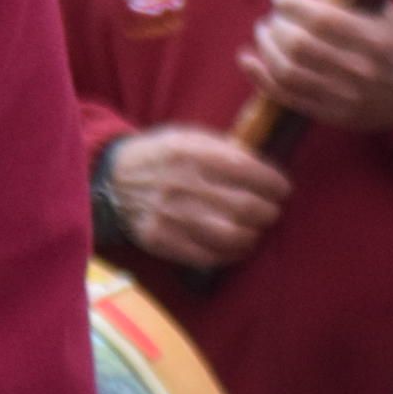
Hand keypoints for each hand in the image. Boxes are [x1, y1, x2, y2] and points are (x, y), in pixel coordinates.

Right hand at [103, 127, 289, 269]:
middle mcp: (181, 185)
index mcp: (191, 153)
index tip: (281, 189)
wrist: (111, 179)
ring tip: (253, 228)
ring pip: (233, 235)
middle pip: (247, 208)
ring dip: (252, 234)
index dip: (276, 184)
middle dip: (269, 211)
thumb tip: (265, 170)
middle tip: (270, 210)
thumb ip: (225, 149)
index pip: (251, 172)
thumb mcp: (188, 137)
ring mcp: (170, 216)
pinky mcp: (161, 239)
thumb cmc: (161, 156)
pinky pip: (209, 256)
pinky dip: (230, 254)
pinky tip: (234, 245)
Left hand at [239, 0, 392, 132]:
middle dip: (275, 25)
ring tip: (263, 33)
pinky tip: (247, 59)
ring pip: (287, 72)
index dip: (292, 4)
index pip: (322, 19)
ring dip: (265, 48)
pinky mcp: (332, 115)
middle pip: (299, 45)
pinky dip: (259, 77)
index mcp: (376, 40)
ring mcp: (345, 96)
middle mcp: (360, 70)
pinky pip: (286, 97)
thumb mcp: (381, 13)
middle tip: (272, 17)